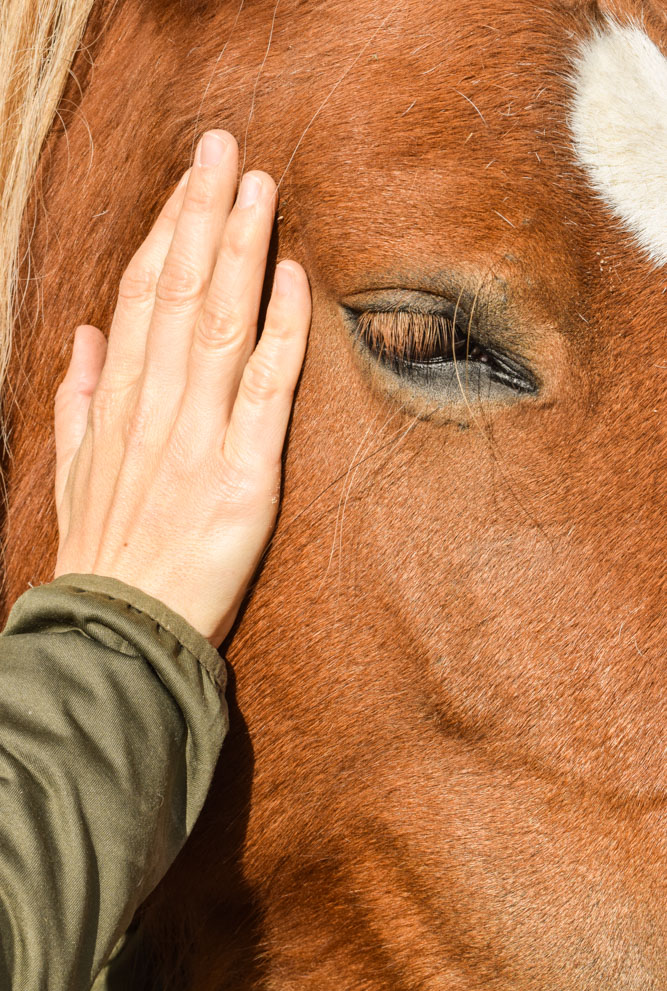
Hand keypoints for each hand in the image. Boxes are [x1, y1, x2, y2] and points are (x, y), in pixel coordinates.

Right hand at [53, 129, 310, 648]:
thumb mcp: (72, 473)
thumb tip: (85, 337)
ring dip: (236, 251)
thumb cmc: (101, 553)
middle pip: (175, 292)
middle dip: (198, 214)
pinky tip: (292, 280)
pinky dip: (280, 334)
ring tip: (255, 185)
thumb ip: (77, 400)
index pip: (140, 298)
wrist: (116, 634)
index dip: (165, 232)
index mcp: (118, 404)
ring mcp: (197, 439)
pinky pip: (264, 393)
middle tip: (222, 146)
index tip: (189, 181)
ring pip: (216, 326)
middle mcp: (154, 408)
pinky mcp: (241, 478)